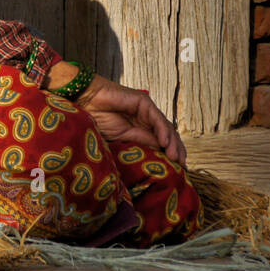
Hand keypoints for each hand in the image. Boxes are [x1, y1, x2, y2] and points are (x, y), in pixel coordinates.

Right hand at [71, 74, 185, 164]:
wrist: (87, 102)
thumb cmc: (99, 118)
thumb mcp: (123, 137)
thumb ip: (141, 142)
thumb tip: (160, 152)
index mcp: (142, 128)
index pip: (162, 142)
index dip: (172, 154)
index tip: (178, 169)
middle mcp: (147, 118)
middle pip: (169, 135)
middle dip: (177, 150)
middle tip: (182, 165)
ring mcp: (147, 110)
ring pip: (166, 127)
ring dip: (172, 143)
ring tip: (174, 158)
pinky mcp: (144, 102)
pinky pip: (157, 118)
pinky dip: (162, 131)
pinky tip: (165, 143)